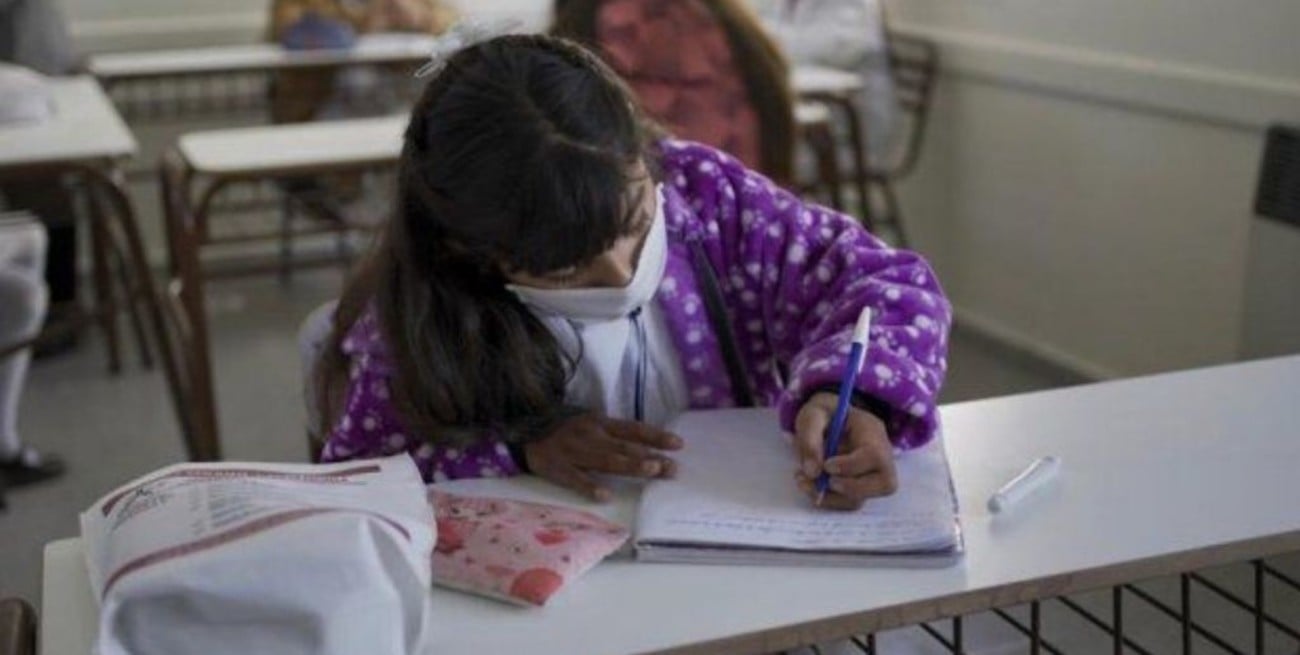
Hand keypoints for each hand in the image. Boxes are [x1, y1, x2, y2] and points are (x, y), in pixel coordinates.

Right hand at [525, 414, 682, 501]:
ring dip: (629, 465)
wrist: (523, 430)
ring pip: (604, 460)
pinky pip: (573, 478)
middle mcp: (589, 435)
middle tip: (671, 468)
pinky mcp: (555, 467)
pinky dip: (588, 486)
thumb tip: (651, 451)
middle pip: (623, 447)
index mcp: (600, 423)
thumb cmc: (566, 431)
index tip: (678, 445)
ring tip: (651, 471)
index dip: (655, 436)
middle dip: (649, 457)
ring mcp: (572, 451)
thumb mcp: (592, 425)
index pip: (633, 430)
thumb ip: (616, 437)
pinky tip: (605, 495)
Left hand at [793, 392, 896, 509]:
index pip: (875, 456)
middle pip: (884, 484)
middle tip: (821, 480)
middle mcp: (881, 457)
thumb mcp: (812, 415)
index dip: (851, 466)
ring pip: (863, 499)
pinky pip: (849, 503)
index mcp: (872, 432)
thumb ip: (810, 439)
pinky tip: (809, 485)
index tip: (826, 465)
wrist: (826, 419)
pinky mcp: (860, 488)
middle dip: (849, 488)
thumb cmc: (824, 414)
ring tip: (804, 480)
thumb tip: (812, 472)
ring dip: (830, 496)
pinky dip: (827, 499)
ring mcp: (872, 475)